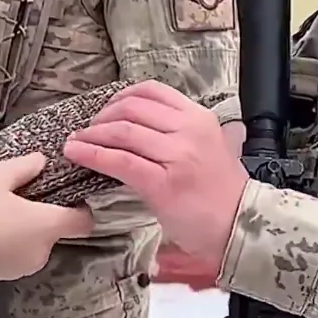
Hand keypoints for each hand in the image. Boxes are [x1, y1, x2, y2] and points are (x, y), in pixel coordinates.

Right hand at [0, 153, 94, 281]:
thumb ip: (24, 166)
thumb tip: (42, 162)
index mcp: (48, 225)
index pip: (84, 221)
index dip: (79, 207)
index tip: (61, 196)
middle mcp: (44, 250)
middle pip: (55, 230)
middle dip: (41, 216)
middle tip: (15, 199)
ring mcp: (25, 268)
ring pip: (34, 243)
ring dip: (23, 231)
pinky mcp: (6, 277)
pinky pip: (16, 255)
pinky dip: (9, 245)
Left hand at [63, 80, 248, 281]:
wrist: (241, 227)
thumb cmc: (222, 193)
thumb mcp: (213, 147)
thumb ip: (185, 130)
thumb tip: (147, 122)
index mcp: (199, 118)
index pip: (151, 90)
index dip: (120, 96)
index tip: (106, 108)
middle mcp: (189, 131)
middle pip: (131, 108)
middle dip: (102, 116)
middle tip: (88, 129)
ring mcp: (176, 156)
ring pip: (122, 131)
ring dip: (91, 134)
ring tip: (76, 141)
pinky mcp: (163, 183)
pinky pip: (120, 161)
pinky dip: (92, 154)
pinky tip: (77, 154)